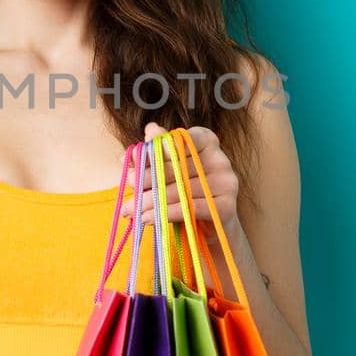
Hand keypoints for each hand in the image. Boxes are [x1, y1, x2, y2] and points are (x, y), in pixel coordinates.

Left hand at [119, 121, 241, 235]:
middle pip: (176, 167)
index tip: (135, 163)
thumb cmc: (182, 191)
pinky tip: (146, 218)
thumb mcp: (167, 169)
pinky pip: (190, 208)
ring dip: (150, 201)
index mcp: (207, 141)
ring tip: (130, 209)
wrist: (207, 226)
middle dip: (146, 178)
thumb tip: (150, 129)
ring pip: (180, 190)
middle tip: (127, 186)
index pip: (178, 139)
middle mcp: (220, 158)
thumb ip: (158, 150)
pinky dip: (165, 214)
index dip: (155, 151)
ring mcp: (227, 182)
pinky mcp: (227, 206)